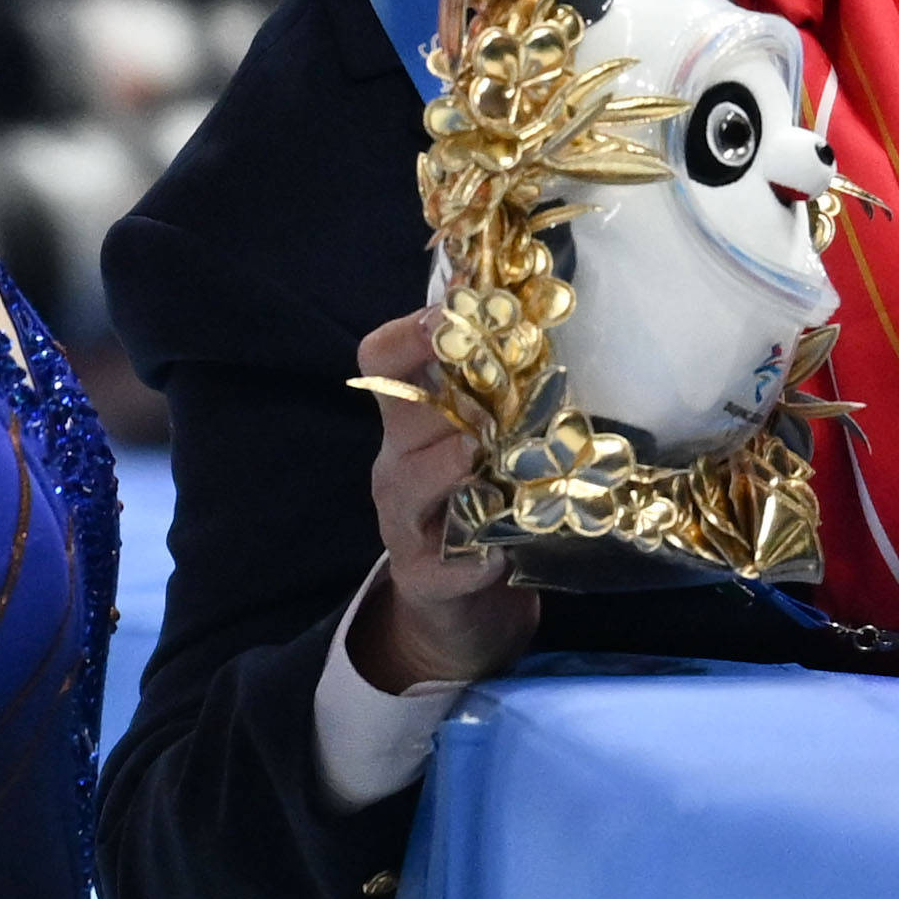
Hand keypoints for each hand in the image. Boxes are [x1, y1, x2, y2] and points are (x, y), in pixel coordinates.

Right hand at [349, 307, 541, 690]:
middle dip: (444, 393)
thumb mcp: (478, 436)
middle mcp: (397, 463)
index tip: (460, 311)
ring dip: (452, 467)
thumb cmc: (478, 499)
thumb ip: (491, 381)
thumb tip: (516, 297)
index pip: (383, 358)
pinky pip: (442, 563)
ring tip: (488, 461)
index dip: (413, 330)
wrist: (458, 601)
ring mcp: (403, 522)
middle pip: (399, 413)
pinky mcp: (422, 576)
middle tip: (493, 385)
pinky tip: (498, 558)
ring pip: (411, 482)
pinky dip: (472, 559)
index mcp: (410, 420)